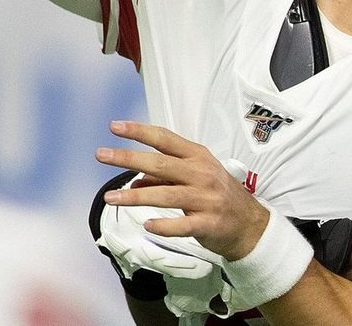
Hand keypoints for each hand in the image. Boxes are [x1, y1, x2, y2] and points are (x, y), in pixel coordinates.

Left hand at [96, 121, 270, 261]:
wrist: (249, 225)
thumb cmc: (218, 196)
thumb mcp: (194, 179)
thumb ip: (164, 178)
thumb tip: (135, 181)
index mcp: (198, 157)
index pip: (165, 139)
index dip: (140, 131)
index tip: (115, 127)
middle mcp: (202, 174)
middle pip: (161, 163)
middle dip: (129, 158)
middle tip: (102, 154)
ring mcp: (207, 199)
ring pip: (167, 194)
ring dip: (136, 196)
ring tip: (111, 198)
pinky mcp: (209, 223)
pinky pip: (184, 224)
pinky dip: (165, 225)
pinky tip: (147, 224)